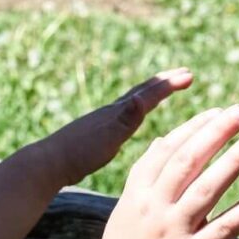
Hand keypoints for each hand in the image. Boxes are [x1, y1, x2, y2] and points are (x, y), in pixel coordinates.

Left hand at [28, 69, 193, 188]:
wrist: (49, 164)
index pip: (149, 94)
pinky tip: (129, 120)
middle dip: (163, 83)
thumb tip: (141, 98)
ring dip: (149, 94)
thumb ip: (126, 118)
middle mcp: (111, 112)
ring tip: (158, 91)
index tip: (189, 75)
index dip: (170, 85)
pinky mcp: (97, 134)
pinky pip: (123, 117)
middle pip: (141, 92)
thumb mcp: (108, 137)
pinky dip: (134, 112)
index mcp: (117, 113)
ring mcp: (103, 122)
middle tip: (183, 74)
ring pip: (132, 103)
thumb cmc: (79, 153)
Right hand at [88, 104, 238, 238]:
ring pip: (209, 187)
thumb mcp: (126, 214)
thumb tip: (161, 143)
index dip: (193, 127)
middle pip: (188, 160)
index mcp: (135, 195)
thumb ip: (144, 180)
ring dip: (235, 159)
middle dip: (216, 131)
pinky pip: (228, 225)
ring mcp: (174, 232)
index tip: (217, 111)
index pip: (166, 149)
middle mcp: (154, 209)